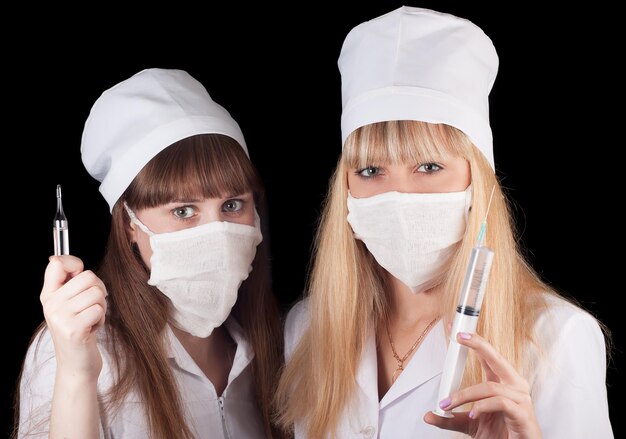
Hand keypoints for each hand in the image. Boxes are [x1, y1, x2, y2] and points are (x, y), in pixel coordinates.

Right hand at [40, 255, 106, 382]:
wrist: (76, 365)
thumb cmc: (79, 330)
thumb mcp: (69, 304)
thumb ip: (69, 282)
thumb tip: (61, 258)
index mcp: (48, 295)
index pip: (57, 263)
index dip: (75, 263)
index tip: (79, 273)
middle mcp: (51, 304)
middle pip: (88, 276)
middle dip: (98, 290)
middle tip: (92, 306)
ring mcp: (60, 317)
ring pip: (96, 293)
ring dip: (101, 306)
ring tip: (90, 319)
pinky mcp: (73, 329)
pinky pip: (99, 309)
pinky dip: (101, 319)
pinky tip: (91, 329)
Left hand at [424, 332, 541, 438]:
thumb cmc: (501, 435)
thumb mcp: (469, 425)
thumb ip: (450, 419)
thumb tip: (429, 415)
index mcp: (503, 383)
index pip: (488, 357)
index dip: (474, 342)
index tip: (456, 331)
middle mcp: (514, 386)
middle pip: (496, 358)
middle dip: (478, 344)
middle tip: (459, 337)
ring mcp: (520, 399)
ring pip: (489, 387)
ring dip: (464, 395)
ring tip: (448, 404)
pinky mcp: (523, 414)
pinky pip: (500, 403)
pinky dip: (482, 406)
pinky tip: (472, 414)